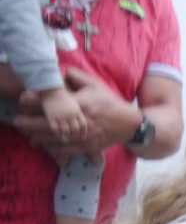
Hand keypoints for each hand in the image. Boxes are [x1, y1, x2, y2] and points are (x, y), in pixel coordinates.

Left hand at [15, 68, 136, 160]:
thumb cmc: (110, 103)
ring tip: (29, 136)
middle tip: (18, 122)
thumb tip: (59, 73)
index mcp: (80, 103)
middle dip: (30, 124)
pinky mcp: (87, 146)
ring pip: (55, 139)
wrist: (129, 124)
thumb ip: (75, 76)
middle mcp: (79, 121)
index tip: (24, 101)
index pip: (53, 103)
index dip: (36, 103)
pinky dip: (53, 149)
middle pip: (49, 124)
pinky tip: (44, 146)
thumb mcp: (94, 84)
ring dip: (39, 138)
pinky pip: (66, 150)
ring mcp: (83, 136)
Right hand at [38, 88, 87, 139]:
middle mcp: (71, 116)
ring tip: (63, 139)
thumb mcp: (74, 102)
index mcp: (77, 112)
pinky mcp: (52, 117)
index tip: (81, 138)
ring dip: (65, 136)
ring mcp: (61, 117)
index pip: (83, 126)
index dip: (82, 133)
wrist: (52, 88)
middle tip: (72, 139)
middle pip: (75, 130)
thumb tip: (82, 115)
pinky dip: (56, 134)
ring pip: (66, 131)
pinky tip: (55, 135)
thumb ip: (78, 110)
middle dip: (74, 136)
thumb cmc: (62, 93)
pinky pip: (56, 130)